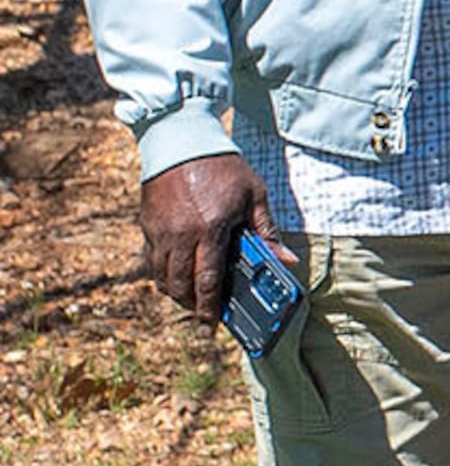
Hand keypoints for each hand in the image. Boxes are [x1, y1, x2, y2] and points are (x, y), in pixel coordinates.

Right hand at [140, 153, 276, 322]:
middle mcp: (181, 234)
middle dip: (191, 305)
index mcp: (210, 229)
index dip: (209, 306)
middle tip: (202, 313)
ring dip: (174, 292)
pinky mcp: (147, 225)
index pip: (207, 279)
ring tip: (190, 298)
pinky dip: (161, 274)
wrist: (182, 142)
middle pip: (180, 284)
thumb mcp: (254, 195)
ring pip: (160, 276)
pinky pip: (151, 260)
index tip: (211, 323)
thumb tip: (286, 260)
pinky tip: (174, 275)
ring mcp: (160, 231)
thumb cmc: (224, 168)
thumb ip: (267, 231)